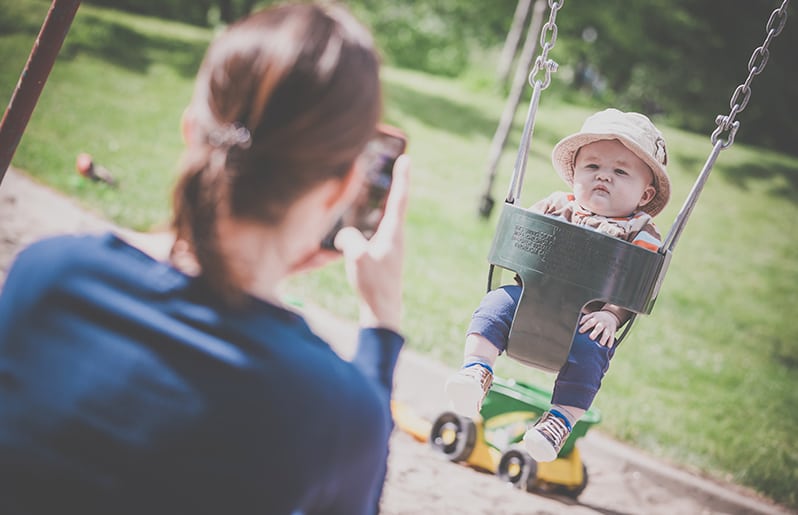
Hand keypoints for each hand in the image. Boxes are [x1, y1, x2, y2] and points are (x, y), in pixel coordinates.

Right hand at [335, 155, 409, 332]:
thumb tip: (344, 234)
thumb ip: (349, 240)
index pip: (398, 198)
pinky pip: (377, 229)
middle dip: (393, 182)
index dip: (401, 177)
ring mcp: (390, 246)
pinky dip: (373, 217)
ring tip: (378, 185)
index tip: (406, 158)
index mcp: (393, 234)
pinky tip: (363, 219)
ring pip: (386, 216)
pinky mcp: (383, 255)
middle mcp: (395, 237)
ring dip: (383, 200)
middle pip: (395, 203)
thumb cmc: (374, 286)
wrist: (382, 311)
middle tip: (394, 163)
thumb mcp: (358, 259)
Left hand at [578, 310, 618, 346]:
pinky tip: (608, 346)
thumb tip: (579, 324)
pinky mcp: (612, 332)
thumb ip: (585, 319)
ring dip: (604, 338)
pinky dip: (610, 342)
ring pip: (606, 333)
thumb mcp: (592, 315)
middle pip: (599, 327)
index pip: (590, 322)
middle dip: (595, 332)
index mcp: (596, 318)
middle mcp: (602, 323)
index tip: (580, 331)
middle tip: (591, 338)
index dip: (585, 326)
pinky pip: (612, 337)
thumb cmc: (599, 318)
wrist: (611, 316)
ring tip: (601, 344)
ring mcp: (608, 328)